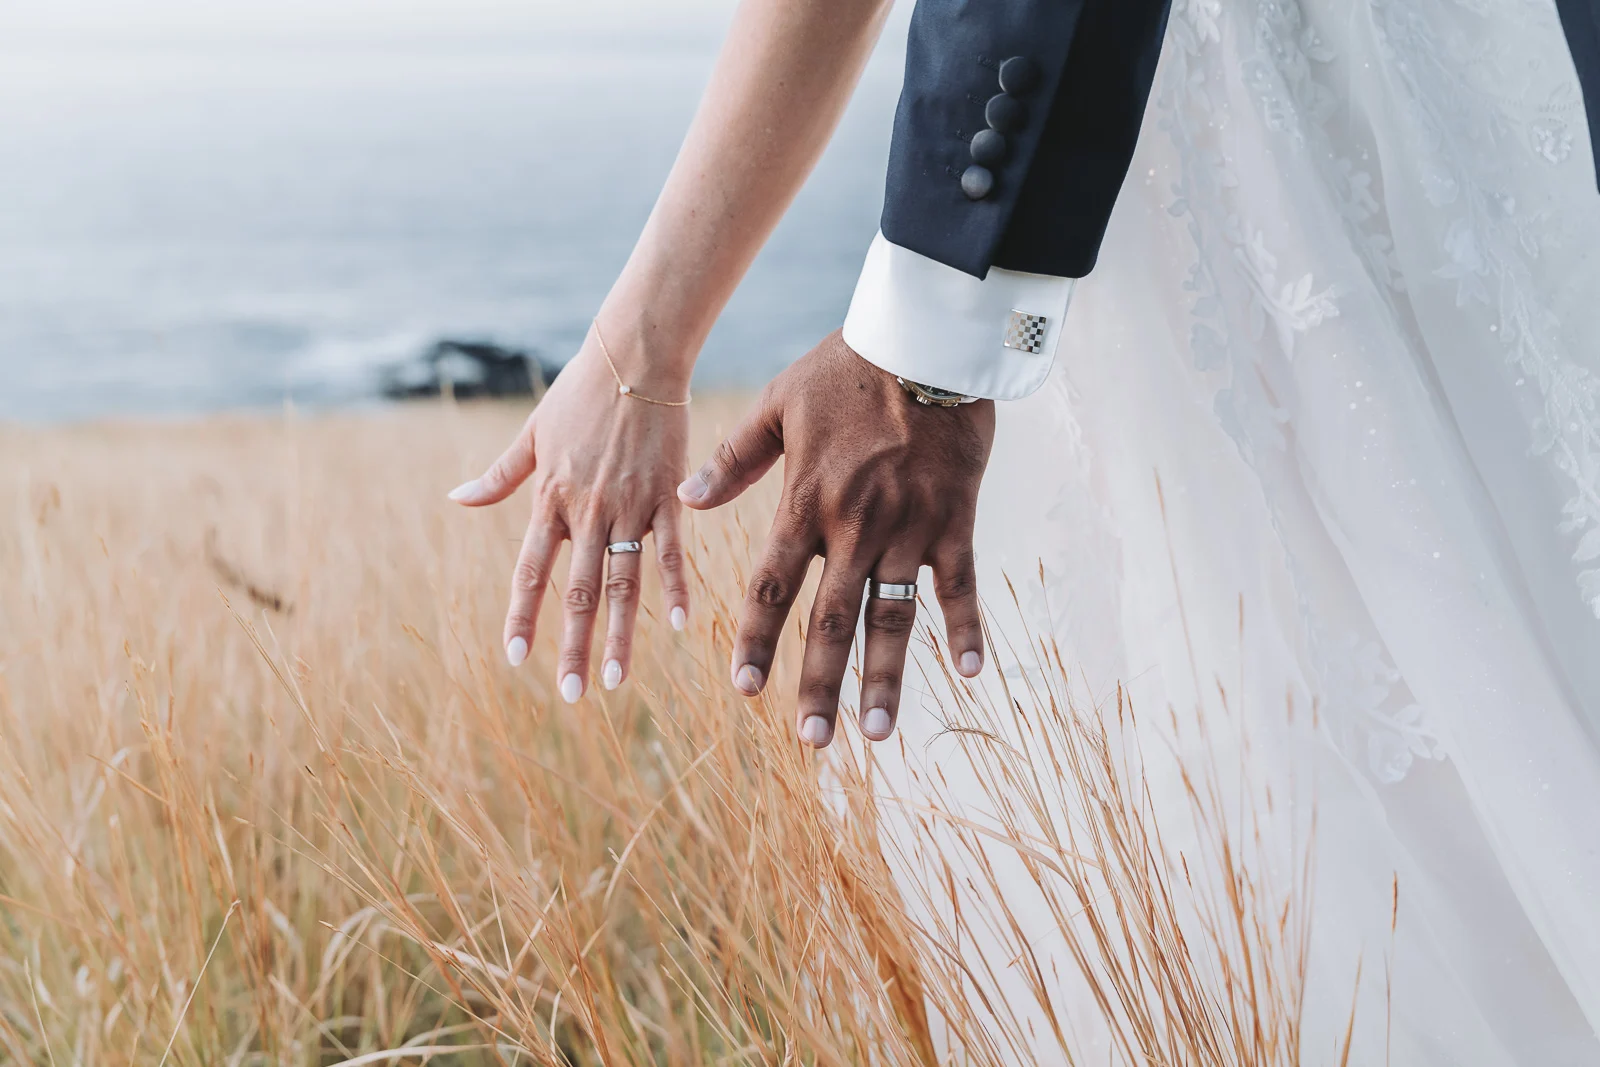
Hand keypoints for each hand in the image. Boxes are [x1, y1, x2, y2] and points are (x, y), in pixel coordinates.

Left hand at [449, 327, 690, 700]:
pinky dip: (675, 588)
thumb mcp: (530, 434)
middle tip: (572, 694)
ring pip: (623, 582)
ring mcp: (629, 506)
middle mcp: (586, 510)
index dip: (522, 616)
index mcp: (550, 499)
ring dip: (621, 635)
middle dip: (574, 647)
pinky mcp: (668, 496)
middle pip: (578, 592)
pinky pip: (672, 551)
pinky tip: (678, 626)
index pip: (530, 571)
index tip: (516, 658)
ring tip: (617, 682)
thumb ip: (498, 476)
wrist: (634, 355)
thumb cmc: (579, 392)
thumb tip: (455, 499)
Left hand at [678, 331, 992, 746]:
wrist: (926, 342)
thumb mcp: (779, 405)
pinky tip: (967, 675)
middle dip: (819, 685)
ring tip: (876, 734)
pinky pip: (959, 586)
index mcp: (806, 504)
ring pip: (893, 618)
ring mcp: (909, 529)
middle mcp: (855, 527)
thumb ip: (734, 460)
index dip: (758, 642)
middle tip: (812, 742)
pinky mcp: (954, 520)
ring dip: (885, 679)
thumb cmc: (846, 369)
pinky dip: (964, 629)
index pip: (774, 587)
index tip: (746, 690)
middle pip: (832, 621)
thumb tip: (685, 501)